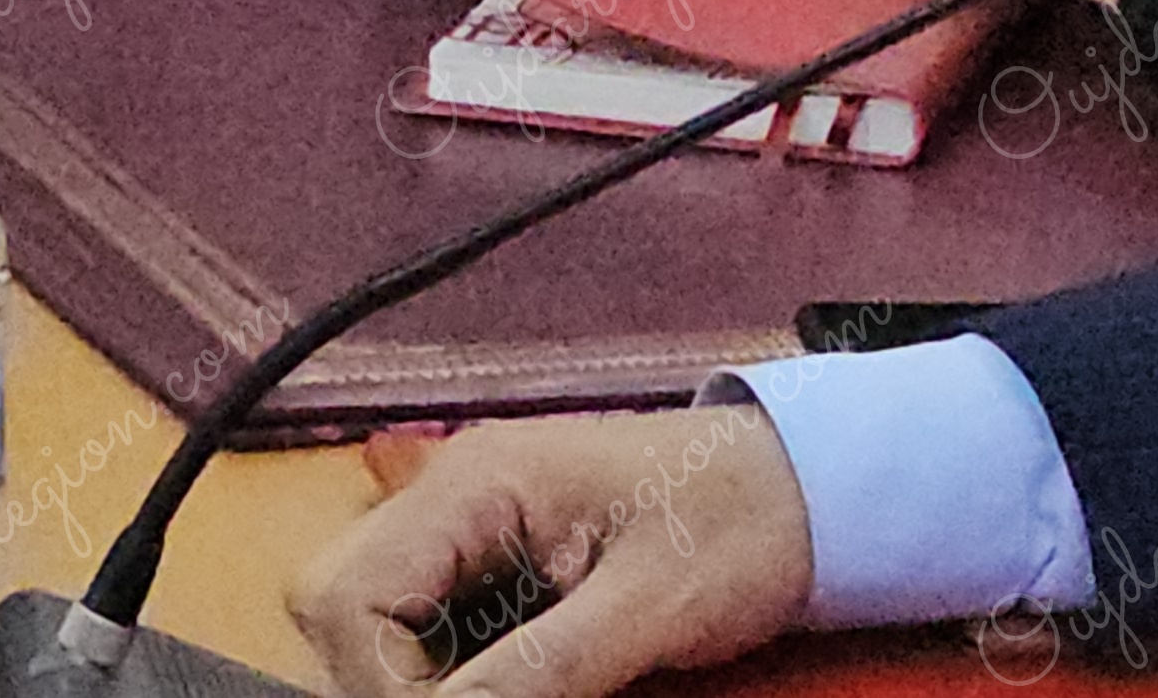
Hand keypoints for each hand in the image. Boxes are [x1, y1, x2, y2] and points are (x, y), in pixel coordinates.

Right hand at [291, 405, 812, 697]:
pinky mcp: (494, 561)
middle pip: (339, 604)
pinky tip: (498, 686)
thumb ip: (536, 673)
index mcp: (478, 481)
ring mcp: (469, 525)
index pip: (347, 595)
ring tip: (493, 694)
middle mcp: (454, 493)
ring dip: (411, 678)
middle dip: (378, 681)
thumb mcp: (649, 608)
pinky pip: (424, 627)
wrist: (818, 491)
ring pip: (370, 622)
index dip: (375, 683)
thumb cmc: (749, 521)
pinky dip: (443, 671)